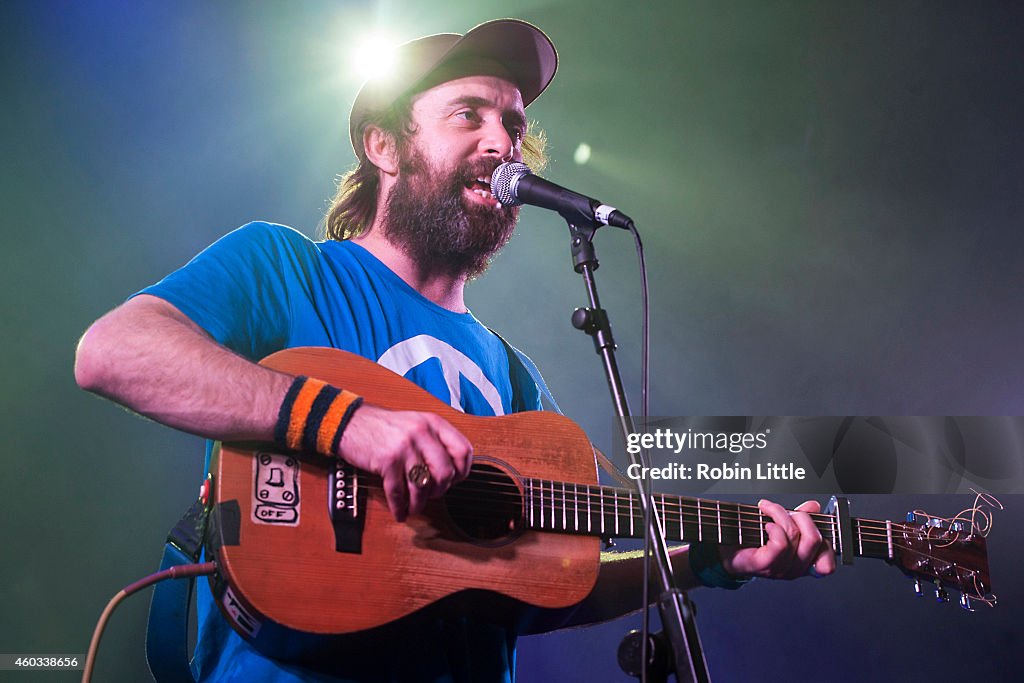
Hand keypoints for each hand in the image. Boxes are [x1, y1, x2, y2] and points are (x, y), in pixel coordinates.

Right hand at [337, 403, 472, 521]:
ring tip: (414, 507)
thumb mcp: (415, 424)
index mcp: (433, 423)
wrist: (350, 422)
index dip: (462, 471)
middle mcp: (422, 432)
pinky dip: (399, 507)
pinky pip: (398, 491)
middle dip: (440, 490)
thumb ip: (434, 441)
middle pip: (445, 472)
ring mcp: (404, 446)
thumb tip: (451, 472)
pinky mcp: (387, 460)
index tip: (455, 481)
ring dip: (419, 503)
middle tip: (432, 494)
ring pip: (423, 485)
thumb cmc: (383, 426)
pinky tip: (399, 512)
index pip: (463, 451)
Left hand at [720, 499, 835, 579]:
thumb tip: (814, 507)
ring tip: (768, 510)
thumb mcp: (781, 524)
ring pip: (795, 535)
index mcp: (804, 563)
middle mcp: (795, 569)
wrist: (726, 550)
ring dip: (781, 514)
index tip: (814, 524)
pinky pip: (780, 544)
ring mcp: (780, 569)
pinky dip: (774, 527)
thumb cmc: (753, 538)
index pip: (827, 564)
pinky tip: (765, 524)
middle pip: (815, 540)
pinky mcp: (765, 565)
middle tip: (786, 511)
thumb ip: (800, 517)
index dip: (827, 544)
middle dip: (801, 517)